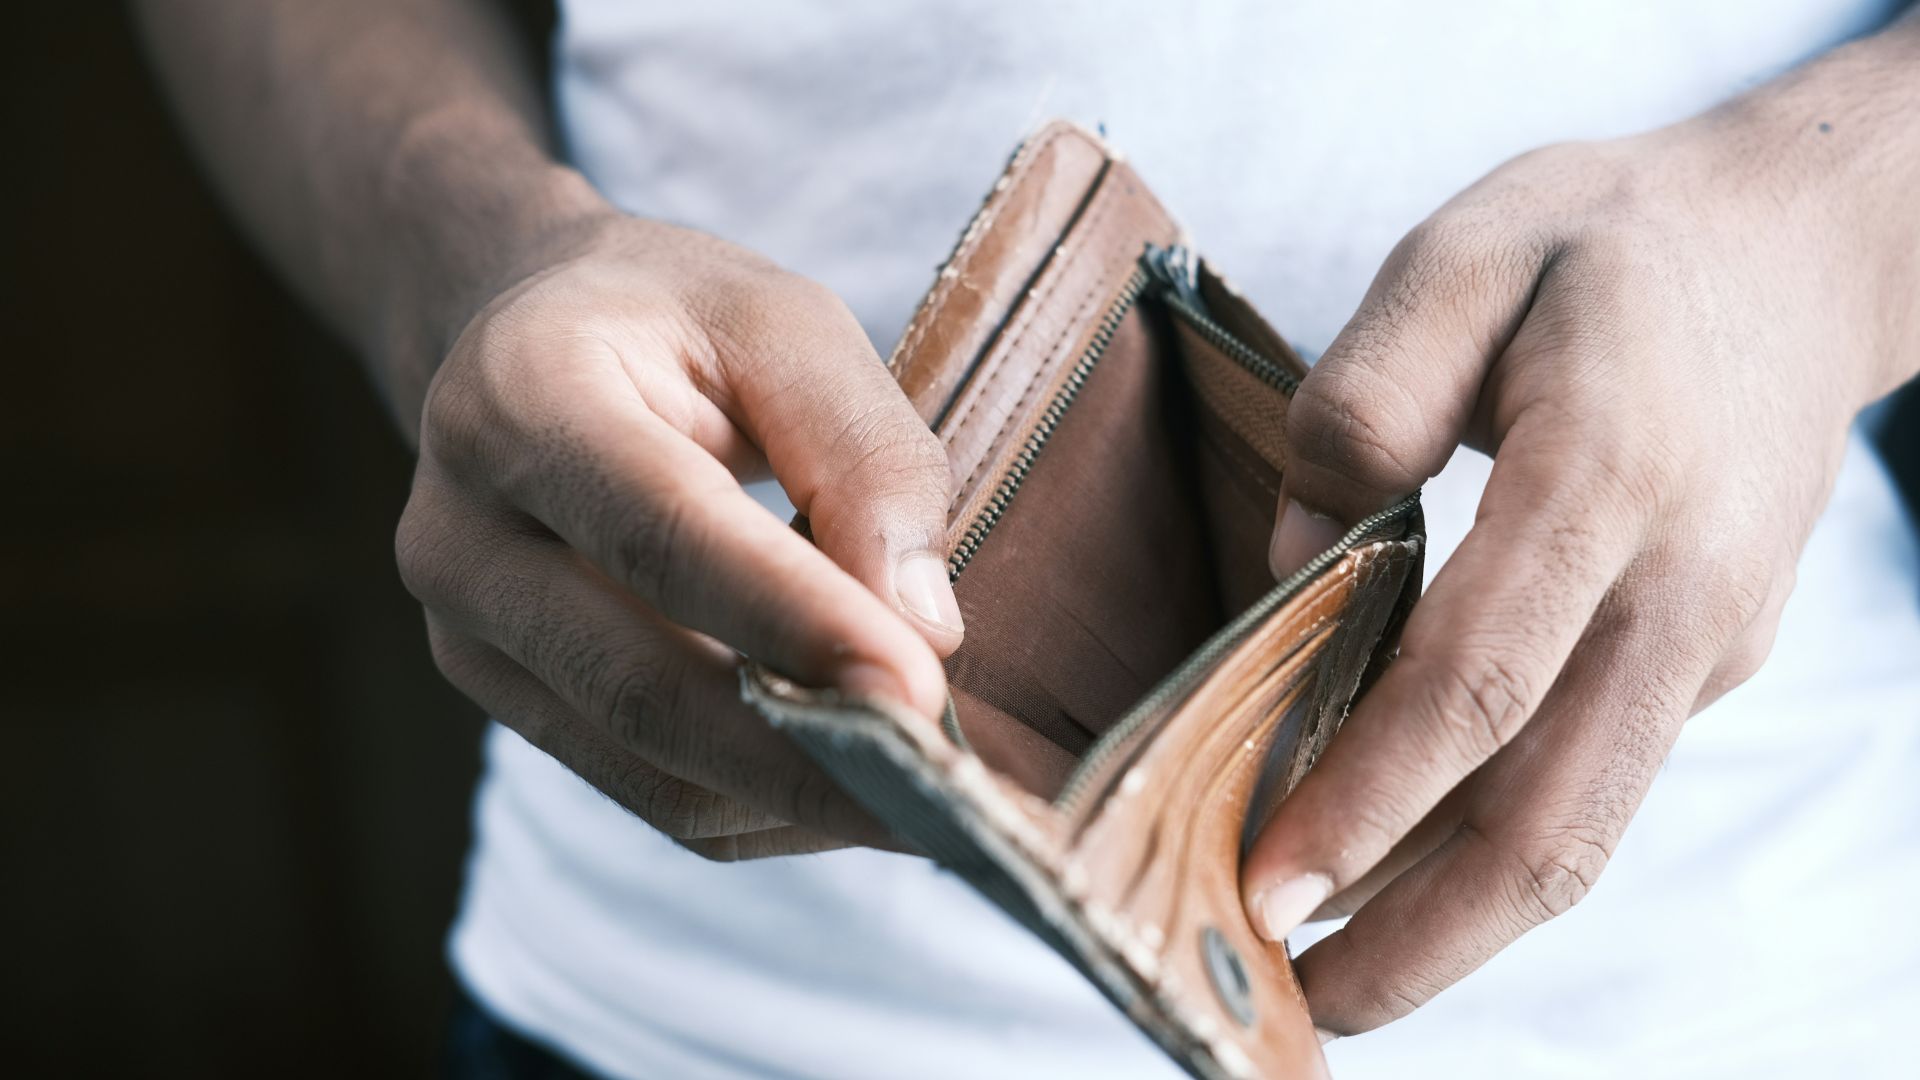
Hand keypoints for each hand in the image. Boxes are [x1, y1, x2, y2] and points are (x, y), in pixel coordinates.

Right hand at [397, 210, 964, 858]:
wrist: (530, 341)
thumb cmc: (675, 322)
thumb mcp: (787, 326)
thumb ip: (863, 456)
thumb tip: (924, 629)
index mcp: (523, 396)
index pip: (664, 535)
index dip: (795, 623)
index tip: (920, 693)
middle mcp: (463, 531)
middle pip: (642, 687)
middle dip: (808, 756)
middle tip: (948, 792)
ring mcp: (467, 634)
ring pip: (649, 770)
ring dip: (799, 799)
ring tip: (927, 795)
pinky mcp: (506, 701)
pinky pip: (651, 795)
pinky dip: (766, 808)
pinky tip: (852, 782)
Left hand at [1242, 36, 1919, 1035]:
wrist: (1797, 252)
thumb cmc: (1608, 245)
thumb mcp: (1467, 253)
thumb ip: (1366, 398)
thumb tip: (1296, 560)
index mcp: (1609, 476)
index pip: (1480, 680)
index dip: (1370, 798)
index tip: (1267, 882)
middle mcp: (1678, 589)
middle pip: (1552, 815)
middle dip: (1421, 935)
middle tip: (1297, 1003)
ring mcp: (1706, 639)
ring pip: (1583, 825)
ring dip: (1459, 923)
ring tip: (1338, 975)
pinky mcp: (1705, 661)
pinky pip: (1592, 778)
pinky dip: (1495, 845)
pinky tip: (1402, 866)